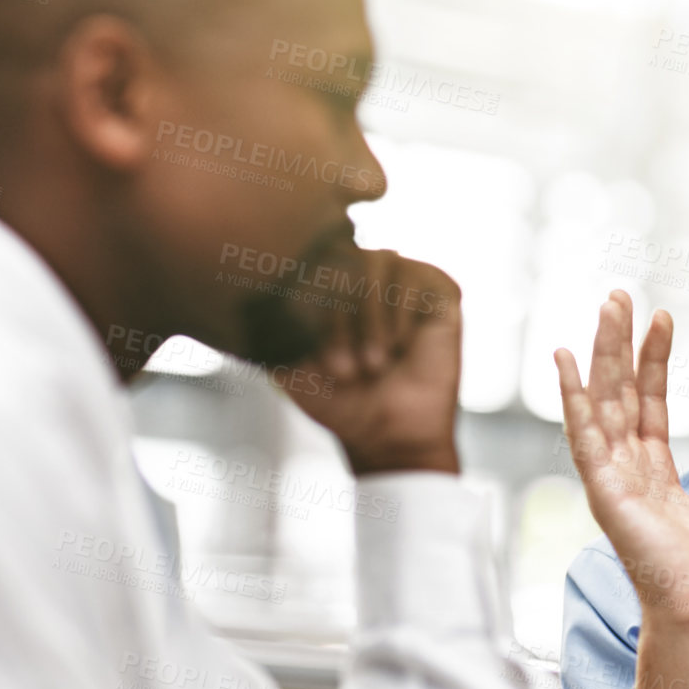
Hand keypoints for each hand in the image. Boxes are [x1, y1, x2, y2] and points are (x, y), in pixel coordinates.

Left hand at [286, 246, 461, 476]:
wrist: (389, 434)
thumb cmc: (339, 400)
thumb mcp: (288, 363)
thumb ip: (268, 324)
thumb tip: (248, 288)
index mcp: (329, 279)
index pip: (309, 258)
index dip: (307, 302)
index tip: (315, 359)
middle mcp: (366, 272)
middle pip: (342, 255)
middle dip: (336, 315)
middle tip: (342, 369)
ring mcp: (404, 279)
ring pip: (377, 260)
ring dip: (369, 314)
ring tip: (373, 362)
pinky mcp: (440, 291)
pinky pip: (415, 277)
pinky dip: (400, 314)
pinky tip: (400, 346)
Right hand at [555, 291, 688, 688]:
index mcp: (652, 471)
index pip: (648, 402)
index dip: (653, 359)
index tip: (661, 317)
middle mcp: (625, 468)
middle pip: (618, 392)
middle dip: (617, 343)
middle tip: (618, 294)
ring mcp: (610, 479)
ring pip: (601, 403)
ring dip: (600, 354)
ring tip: (605, 307)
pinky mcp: (603, 492)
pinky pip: (584, 436)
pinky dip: (573, 399)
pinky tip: (566, 362)